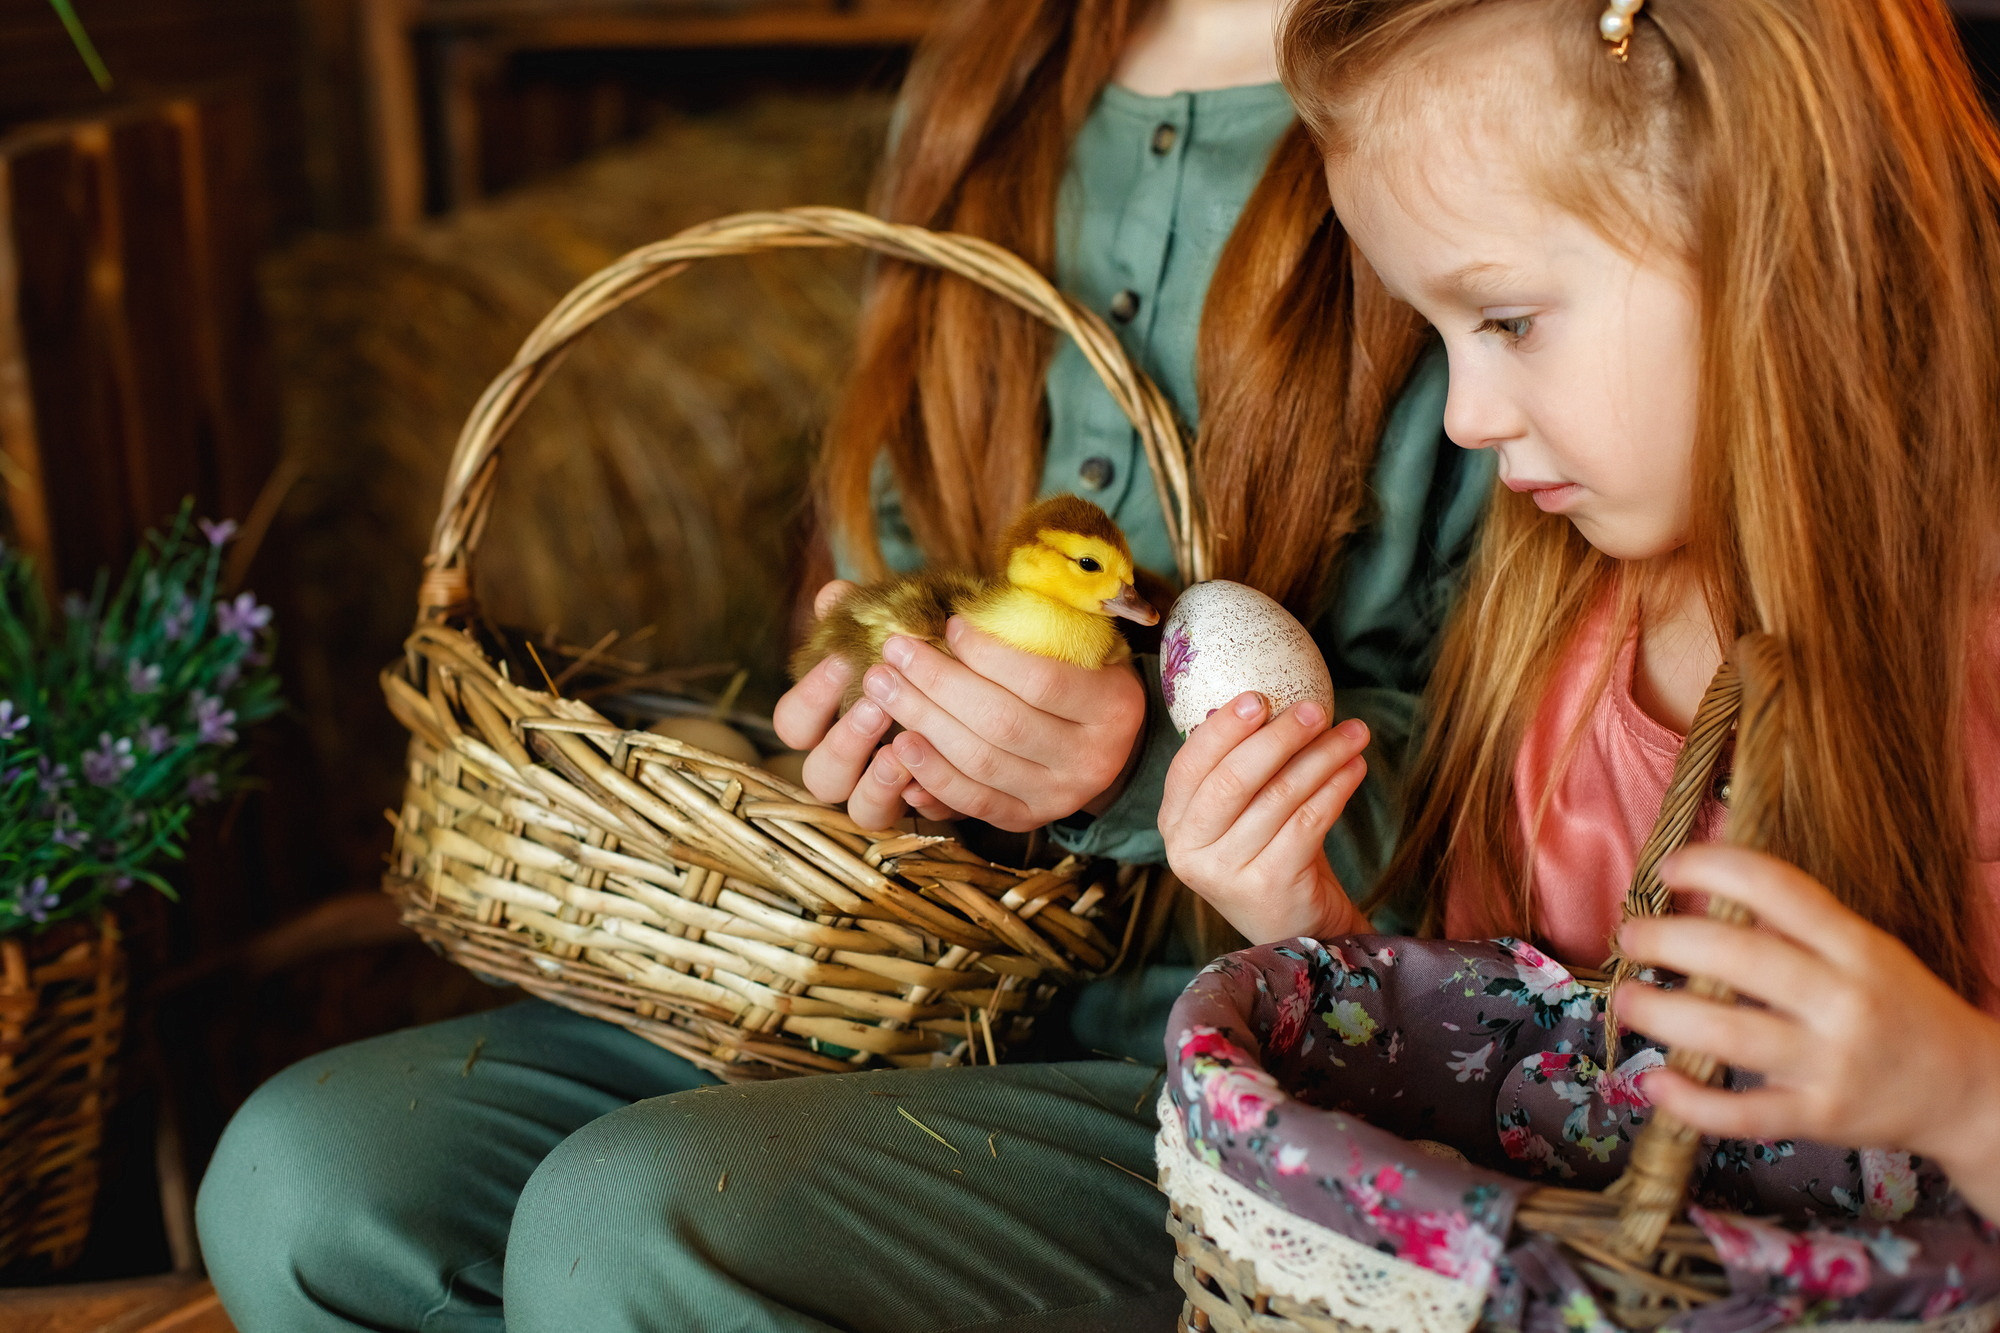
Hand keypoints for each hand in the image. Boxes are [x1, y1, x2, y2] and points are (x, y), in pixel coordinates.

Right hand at [773, 582, 957, 826]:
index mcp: (829, 723)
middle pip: (819, 776)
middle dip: (844, 742)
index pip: (792, 724)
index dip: (810, 699)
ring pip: (862, 810)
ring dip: (876, 781)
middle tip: (875, 706)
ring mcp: (889, 793)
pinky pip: (919, 820)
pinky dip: (924, 801)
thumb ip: (865, 614)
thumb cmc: (928, 653)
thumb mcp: (901, 627)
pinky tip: (935, 777)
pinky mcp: (933, 807)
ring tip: (902, 749)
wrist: (995, 685)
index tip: (842, 662)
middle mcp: (852, 765)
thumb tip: (834, 595)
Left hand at [853, 618, 1147, 831]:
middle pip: (1002, 723)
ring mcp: (1060, 796)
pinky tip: (899, 745)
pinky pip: (974, 801)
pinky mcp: (1029, 818)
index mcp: (1114, 705)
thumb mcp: (1081, 645)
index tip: (948, 625)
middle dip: (938, 684)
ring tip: (883, 688)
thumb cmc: (1083, 676)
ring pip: (981, 763)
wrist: (1108, 743)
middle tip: (894, 652)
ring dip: (923, 722)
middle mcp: (1092, 758)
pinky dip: (932, 774)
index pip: (1042, 680)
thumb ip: (1032, 627)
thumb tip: (956, 610)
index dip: (988, 654)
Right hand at [1158, 690, 1371, 945]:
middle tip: (1316, 710)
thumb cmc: (1269, 854)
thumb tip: (1275, 701)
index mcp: (1174, 823)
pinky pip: (1307, 823)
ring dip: (1321, 757)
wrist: (1297, 928)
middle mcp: (1189, 851)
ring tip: (1352, 734)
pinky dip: (1335, 789)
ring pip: (1278, 797)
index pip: (1190, 765)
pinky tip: (1354, 768)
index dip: (1224, 728)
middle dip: (1279, 737)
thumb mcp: (1240, 814)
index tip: (1259, 697)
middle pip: (1233, 778)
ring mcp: (1225, 873)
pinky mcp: (1269, 886)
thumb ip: (1240, 768)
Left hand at [1613, 845, 1999, 1222]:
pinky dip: (1691, 1102)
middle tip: (1630, 936)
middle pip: (1741, 959)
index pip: (1779, 888)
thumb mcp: (1866, 951)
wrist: (1969, 1091)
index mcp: (1857, 947)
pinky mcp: (1820, 1118)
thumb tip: (1709, 888)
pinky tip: (1653, 1083)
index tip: (1669, 866)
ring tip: (1625, 1000)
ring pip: (1729, 1036)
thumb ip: (1798, 926)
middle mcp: (1845, 1001)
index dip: (1715, 868)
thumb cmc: (1900, 1007)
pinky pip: (1744, 1114)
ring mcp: (1832, 1064)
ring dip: (1663, 1014)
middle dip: (1669, 941)